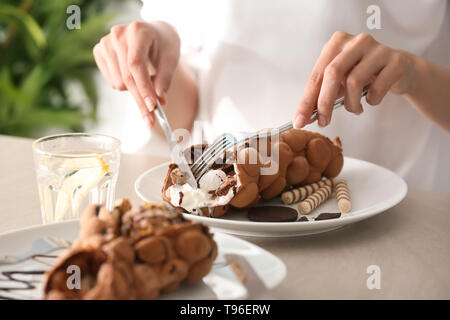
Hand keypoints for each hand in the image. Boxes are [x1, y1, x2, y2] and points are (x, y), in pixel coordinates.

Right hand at [93, 21, 179, 126]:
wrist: (154, 34)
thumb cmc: (163, 45)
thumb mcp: (171, 59)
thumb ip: (165, 79)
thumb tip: (160, 100)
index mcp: (138, 30)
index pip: (136, 64)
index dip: (144, 87)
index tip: (152, 106)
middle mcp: (118, 34)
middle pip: (127, 76)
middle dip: (140, 100)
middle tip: (151, 119)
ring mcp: (106, 42)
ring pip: (119, 83)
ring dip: (134, 91)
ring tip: (145, 80)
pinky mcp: (99, 51)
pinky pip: (112, 82)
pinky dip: (125, 85)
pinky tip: (132, 75)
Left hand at [293, 31, 415, 127]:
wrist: (399, 70)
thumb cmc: (364, 75)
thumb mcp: (339, 82)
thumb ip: (321, 95)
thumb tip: (303, 118)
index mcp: (337, 43)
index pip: (316, 74)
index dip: (307, 100)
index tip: (300, 120)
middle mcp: (356, 42)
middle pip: (332, 73)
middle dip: (324, 103)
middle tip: (323, 122)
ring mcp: (378, 49)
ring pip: (354, 81)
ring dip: (351, 103)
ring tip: (355, 108)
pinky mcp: (396, 61)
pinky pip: (377, 88)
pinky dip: (372, 100)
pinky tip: (372, 100)